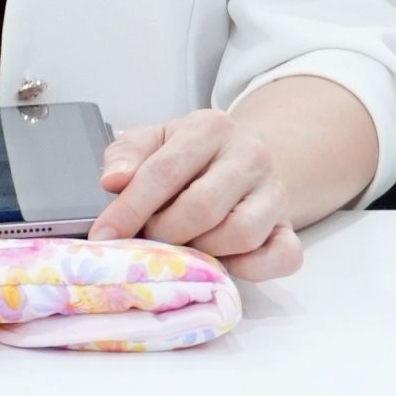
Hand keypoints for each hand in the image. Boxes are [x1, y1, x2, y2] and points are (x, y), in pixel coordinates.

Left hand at [89, 107, 301, 280]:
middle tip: (149, 239)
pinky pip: (281, 257)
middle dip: (166, 233)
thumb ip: (127, 155)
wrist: (246, 155)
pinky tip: (224, 261)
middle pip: (203, 207)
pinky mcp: (291, 227)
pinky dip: (250, 269)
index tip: (104, 236)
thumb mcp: (155, 140)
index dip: (129, 209)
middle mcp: (250, 155)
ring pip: (241, 234)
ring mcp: (275, 192)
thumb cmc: (192, 154)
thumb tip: (112, 181)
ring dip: (204, 251)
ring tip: (185, 245)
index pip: (164, 171)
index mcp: (210, 126)